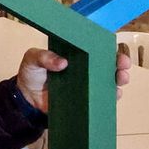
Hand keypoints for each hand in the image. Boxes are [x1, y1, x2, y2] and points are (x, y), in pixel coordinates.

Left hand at [15, 48, 131, 112]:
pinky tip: (114, 95)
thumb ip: (44, 57)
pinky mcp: (86, 101)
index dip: (108, 47)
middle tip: (122, 65)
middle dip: (120, 63)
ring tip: (120, 79)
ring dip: (120, 80)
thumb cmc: (32, 74)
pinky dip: (111, 98)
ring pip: (111, 82)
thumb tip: (63, 62)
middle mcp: (86, 69)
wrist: (26, 100)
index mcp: (75, 54)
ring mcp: (88, 86)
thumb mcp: (32, 59)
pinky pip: (103, 100)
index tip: (114, 48)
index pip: (95, 48)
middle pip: (109, 64)